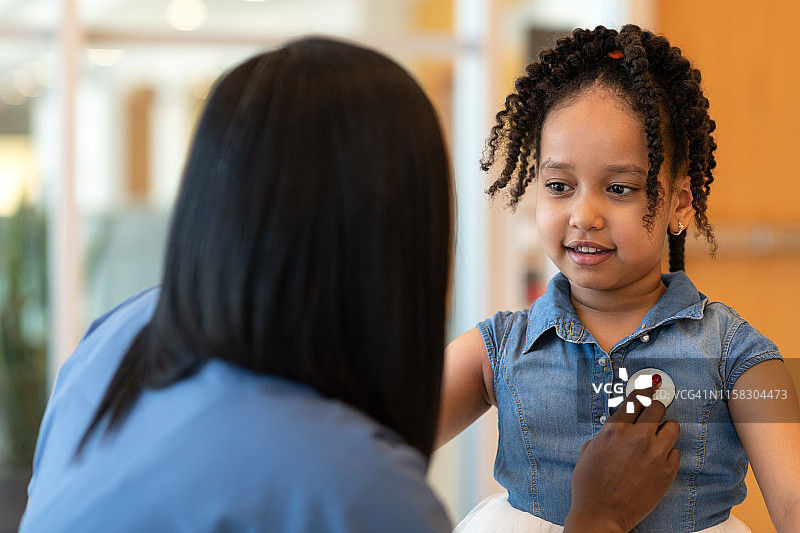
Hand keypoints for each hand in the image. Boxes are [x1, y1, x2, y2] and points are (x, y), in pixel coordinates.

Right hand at [564, 387, 679, 532]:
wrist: (601, 515)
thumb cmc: (589, 484)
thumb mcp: (589, 450)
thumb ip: (606, 433)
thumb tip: (619, 424)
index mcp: (614, 429)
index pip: (636, 399)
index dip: (644, 391)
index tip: (650, 387)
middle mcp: (636, 437)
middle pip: (657, 407)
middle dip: (655, 409)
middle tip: (654, 414)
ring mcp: (654, 454)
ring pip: (672, 426)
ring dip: (665, 429)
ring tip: (658, 438)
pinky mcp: (667, 472)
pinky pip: (675, 452)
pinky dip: (668, 454)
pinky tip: (656, 461)